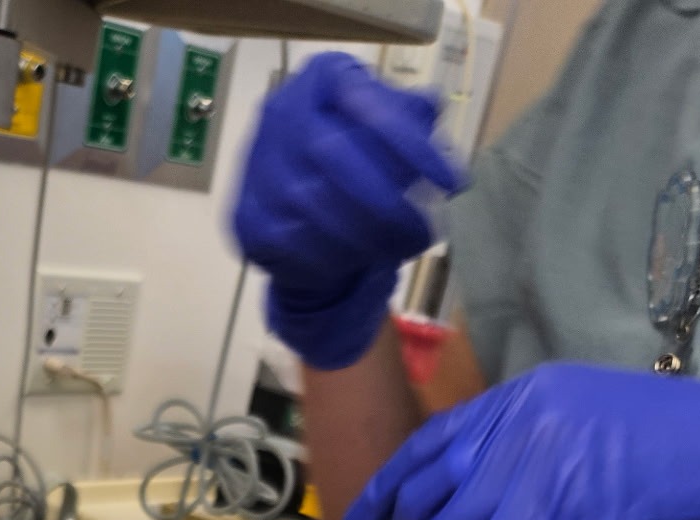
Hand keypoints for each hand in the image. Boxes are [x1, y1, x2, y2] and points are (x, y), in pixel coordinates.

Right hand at [232, 51, 463, 371]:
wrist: (302, 202)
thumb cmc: (358, 157)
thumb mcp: (390, 126)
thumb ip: (410, 117)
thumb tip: (427, 109)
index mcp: (322, 77)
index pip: (366, 105)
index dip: (409, 146)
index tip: (452, 184)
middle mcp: (280, 111)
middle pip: (333, 156)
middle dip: (385, 203)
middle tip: (423, 234)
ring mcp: (257, 167)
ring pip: (312, 207)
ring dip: (362, 237)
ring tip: (396, 249)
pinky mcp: (247, 219)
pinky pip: (293, 245)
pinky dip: (332, 259)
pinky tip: (358, 263)